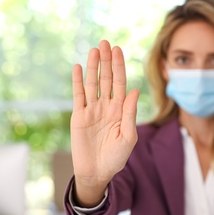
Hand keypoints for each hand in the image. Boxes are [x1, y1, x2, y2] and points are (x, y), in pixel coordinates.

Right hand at [70, 40, 138, 206]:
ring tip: (94, 50)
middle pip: (106, 78)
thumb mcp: (128, 136)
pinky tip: (77, 68)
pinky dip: (77, 82)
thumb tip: (135, 90)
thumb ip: (130, 113)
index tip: (118, 50)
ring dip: (93, 67)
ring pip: (92, 83)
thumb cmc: (116, 157)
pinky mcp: (79, 116)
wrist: (97, 171)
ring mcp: (92, 109)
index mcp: (121, 109)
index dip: (119, 67)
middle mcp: (106, 106)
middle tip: (105, 43)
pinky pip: (78, 95)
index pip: (120, 83)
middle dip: (106, 61)